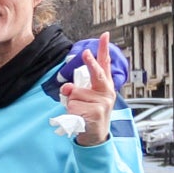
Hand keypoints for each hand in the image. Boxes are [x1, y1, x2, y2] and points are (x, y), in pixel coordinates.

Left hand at [60, 31, 116, 145]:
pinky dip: (71, 112)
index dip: (104, 49)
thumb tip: (66, 88)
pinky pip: (73, 106)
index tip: (104, 36)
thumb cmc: (89, 114)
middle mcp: (106, 92)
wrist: (96, 136)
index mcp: (104, 86)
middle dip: (91, 63)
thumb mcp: (81, 99)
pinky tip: (80, 118)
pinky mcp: (96, 113)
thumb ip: (74, 90)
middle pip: (97, 74)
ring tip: (80, 111)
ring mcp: (103, 103)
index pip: (105, 64)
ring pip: (75, 94)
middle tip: (86, 52)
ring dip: (71, 103)